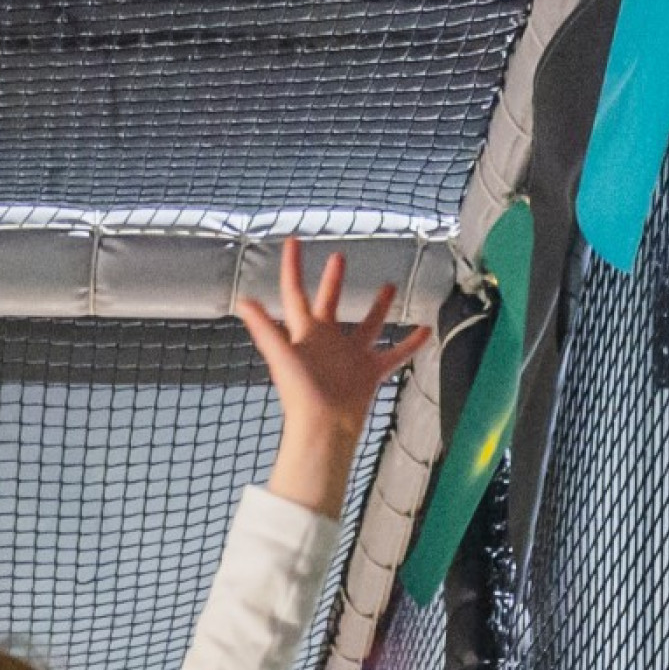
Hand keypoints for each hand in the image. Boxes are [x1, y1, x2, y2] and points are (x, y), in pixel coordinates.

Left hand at [234, 236, 433, 517]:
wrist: (324, 428)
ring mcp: (350, 356)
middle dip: (333, 281)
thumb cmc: (300, 395)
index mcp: (305, 333)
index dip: (292, 268)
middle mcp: (327, 341)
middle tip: (338, 257)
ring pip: (368, 325)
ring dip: (379, 307)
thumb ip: (264, 328)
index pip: (296, 293)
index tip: (292, 241)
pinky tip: (426, 330)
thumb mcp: (281, 355)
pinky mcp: (370, 372)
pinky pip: (394, 354)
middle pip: (330, 303)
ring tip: (390, 286)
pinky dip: (410, 344)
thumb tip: (243, 302)